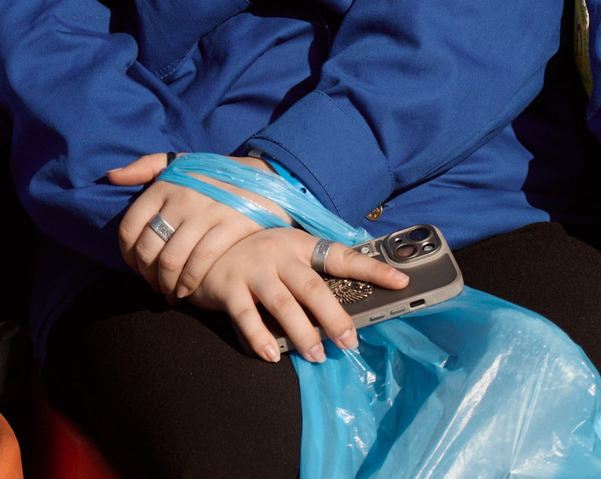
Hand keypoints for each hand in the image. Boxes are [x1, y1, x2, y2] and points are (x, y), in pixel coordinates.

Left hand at [115, 153, 281, 301]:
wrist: (263, 177)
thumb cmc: (214, 174)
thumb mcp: (179, 163)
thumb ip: (144, 167)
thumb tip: (112, 176)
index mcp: (164, 185)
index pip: (130, 227)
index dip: (127, 254)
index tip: (134, 266)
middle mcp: (181, 198)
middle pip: (149, 248)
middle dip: (146, 275)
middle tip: (152, 285)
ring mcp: (206, 213)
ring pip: (172, 260)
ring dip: (165, 284)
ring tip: (168, 293)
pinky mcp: (231, 227)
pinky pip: (201, 262)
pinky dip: (189, 283)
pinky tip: (187, 291)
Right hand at [195, 227, 406, 362]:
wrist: (199, 247)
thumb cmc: (254, 258)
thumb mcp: (284, 256)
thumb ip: (310, 274)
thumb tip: (348, 308)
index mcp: (298, 245)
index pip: (340, 256)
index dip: (371, 269)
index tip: (400, 283)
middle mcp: (277, 254)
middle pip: (312, 287)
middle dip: (334, 316)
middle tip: (349, 342)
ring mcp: (251, 269)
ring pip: (283, 304)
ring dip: (302, 333)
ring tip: (316, 356)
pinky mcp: (227, 286)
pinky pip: (245, 316)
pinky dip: (259, 338)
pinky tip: (271, 355)